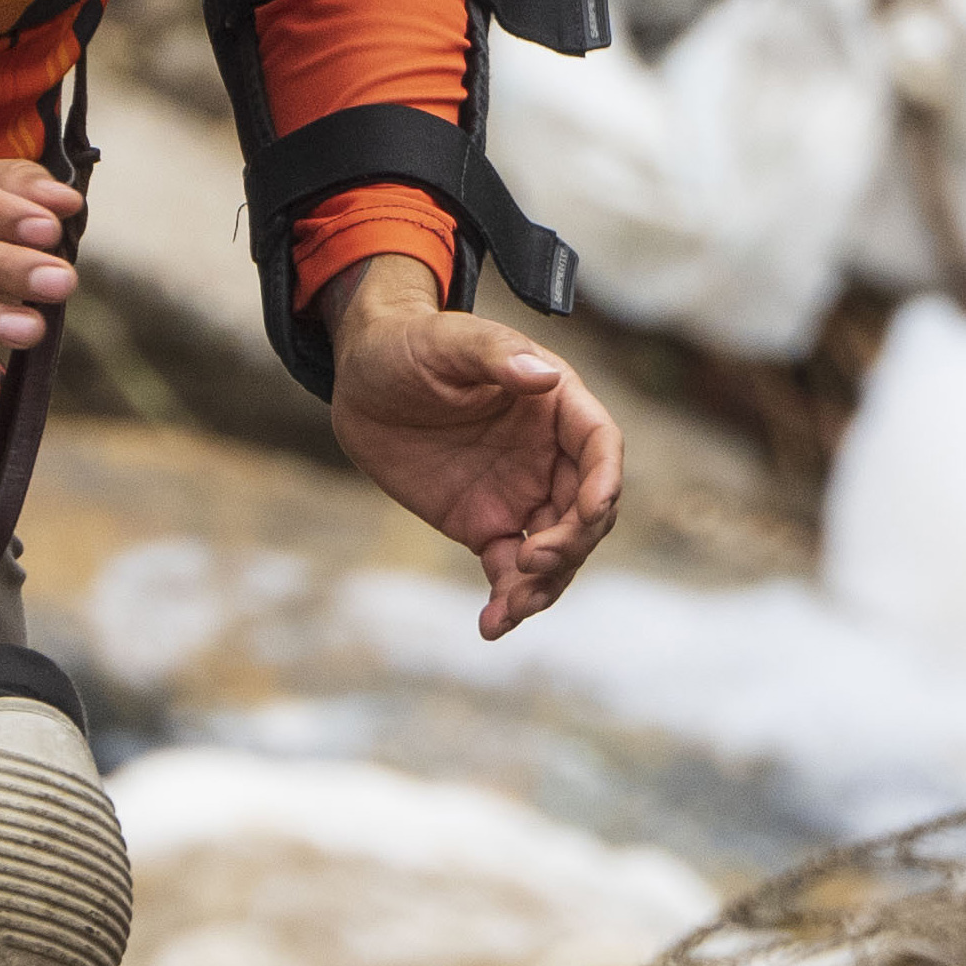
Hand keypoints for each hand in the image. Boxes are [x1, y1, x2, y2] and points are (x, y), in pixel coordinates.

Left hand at [324, 257, 620, 637]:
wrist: (360, 380)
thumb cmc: (409, 345)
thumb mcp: (447, 341)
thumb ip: (494, 356)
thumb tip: (544, 376)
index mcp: (556, 405)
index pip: (600, 447)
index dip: (604, 481)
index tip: (591, 512)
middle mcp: (549, 454)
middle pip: (585, 510)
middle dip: (570, 543)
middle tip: (530, 561)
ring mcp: (521, 494)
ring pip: (556, 550)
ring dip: (545, 585)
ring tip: (512, 610)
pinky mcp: (487, 525)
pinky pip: (511, 571)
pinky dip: (508, 601)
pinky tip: (491, 625)